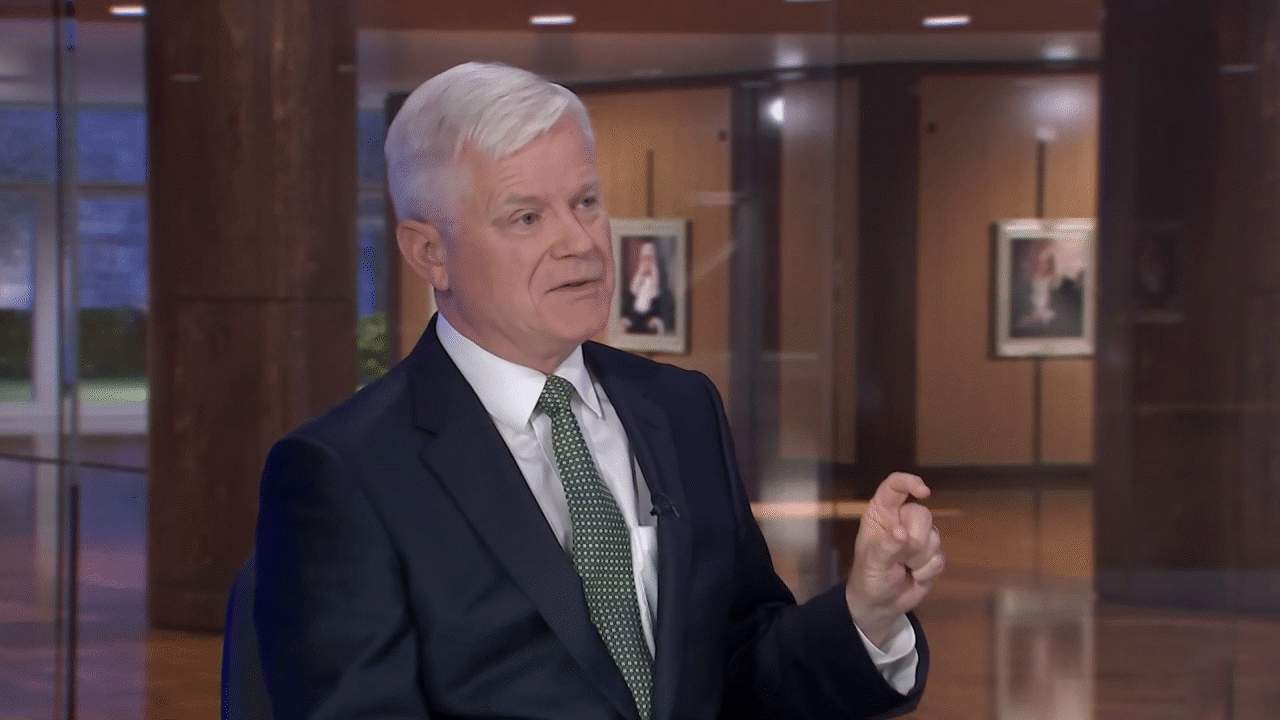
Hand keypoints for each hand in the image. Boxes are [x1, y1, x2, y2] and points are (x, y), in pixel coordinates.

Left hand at [845, 473, 944, 648]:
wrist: (881, 605)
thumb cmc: (869, 577)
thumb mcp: (872, 563)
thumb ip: (887, 547)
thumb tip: (902, 533)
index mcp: (881, 513)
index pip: (895, 486)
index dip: (909, 482)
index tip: (924, 492)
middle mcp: (902, 519)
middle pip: (922, 514)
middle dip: (915, 541)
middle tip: (900, 558)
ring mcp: (919, 536)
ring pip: (934, 537)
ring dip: (919, 559)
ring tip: (903, 567)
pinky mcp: (933, 555)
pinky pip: (940, 557)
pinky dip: (927, 571)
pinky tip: (914, 576)